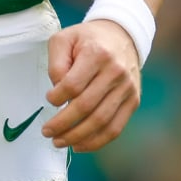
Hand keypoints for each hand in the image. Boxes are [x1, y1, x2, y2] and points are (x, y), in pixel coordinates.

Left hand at [42, 19, 141, 152]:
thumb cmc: (89, 40)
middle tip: (47, 131)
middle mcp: (115, 72)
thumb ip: (56, 63)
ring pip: (101, 121)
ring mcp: (127, 88)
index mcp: (97, 53)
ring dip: (76, 136)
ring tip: (59, 141)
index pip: (73, 84)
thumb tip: (57, 91)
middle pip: (86, 106)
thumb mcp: (65, 39)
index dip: (56, 97)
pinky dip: (96, 141)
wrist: (122, 35)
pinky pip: (115, 128)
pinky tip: (79, 145)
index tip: (48, 100)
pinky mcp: (133, 101)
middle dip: (62, 124)